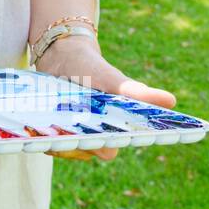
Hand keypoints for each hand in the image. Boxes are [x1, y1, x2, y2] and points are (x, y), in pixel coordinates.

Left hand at [35, 35, 175, 161]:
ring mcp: (71, 134)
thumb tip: (172, 101)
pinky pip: (47, 142)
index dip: (103, 148)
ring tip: (49, 124)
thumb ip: (137, 93)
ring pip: (63, 149)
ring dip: (56, 139)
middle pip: (82, 152)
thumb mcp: (114, 79)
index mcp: (112, 130)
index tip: (98, 144)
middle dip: (75, 142)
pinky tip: (36, 125)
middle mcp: (92, 137)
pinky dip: (41, 135)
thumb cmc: (94, 70)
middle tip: (70, 129)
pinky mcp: (52, 130)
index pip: (109, 148)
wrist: (63, 56)